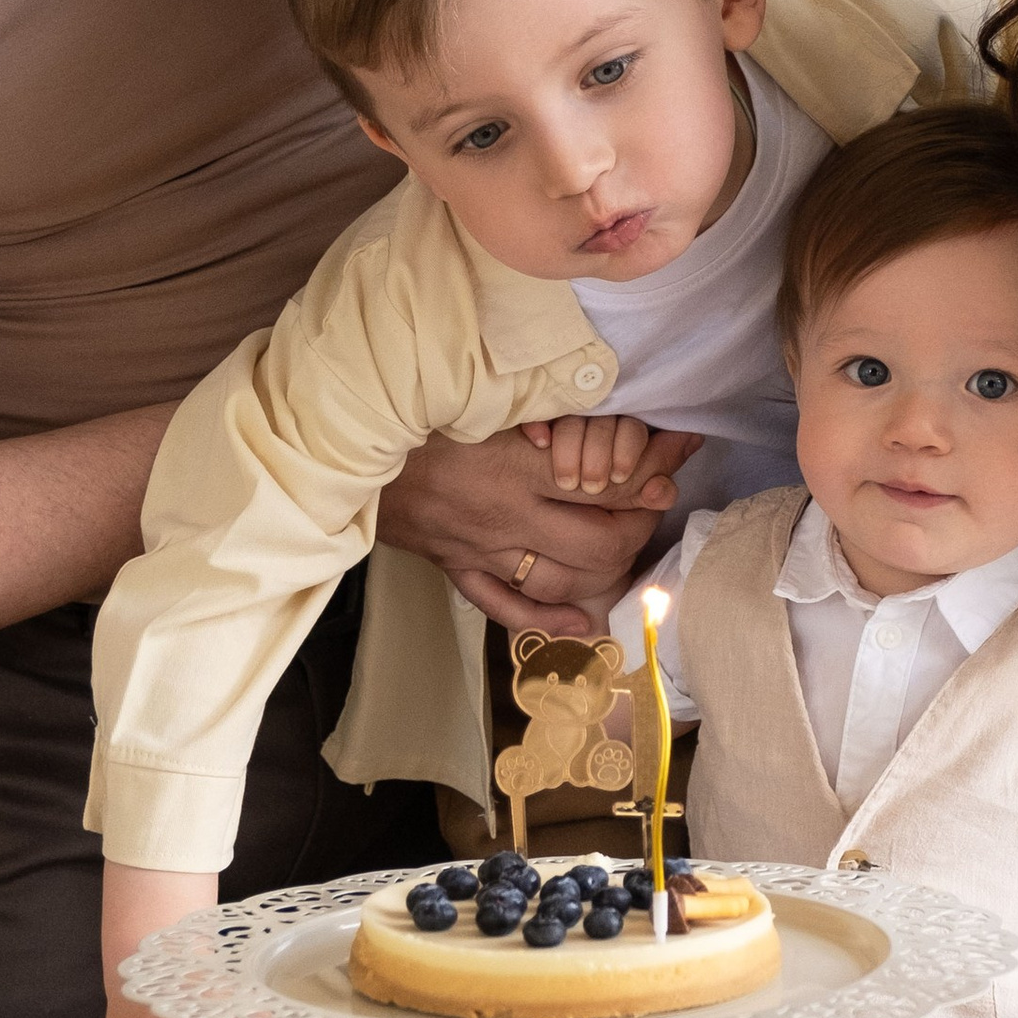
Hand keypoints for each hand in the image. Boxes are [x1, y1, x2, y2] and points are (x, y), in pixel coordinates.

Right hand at [379, 421, 702, 635]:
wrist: (337, 448)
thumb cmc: (408, 409)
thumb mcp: (474, 395)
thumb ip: (530, 403)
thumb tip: (586, 407)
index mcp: (513, 468)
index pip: (607, 481)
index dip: (652, 466)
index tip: (680, 448)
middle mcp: (506, 518)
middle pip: (599, 540)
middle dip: (640, 521)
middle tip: (658, 496)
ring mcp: (481, 551)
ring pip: (563, 578)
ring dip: (606, 568)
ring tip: (631, 543)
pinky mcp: (456, 568)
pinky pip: (506, 607)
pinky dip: (547, 621)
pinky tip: (579, 622)